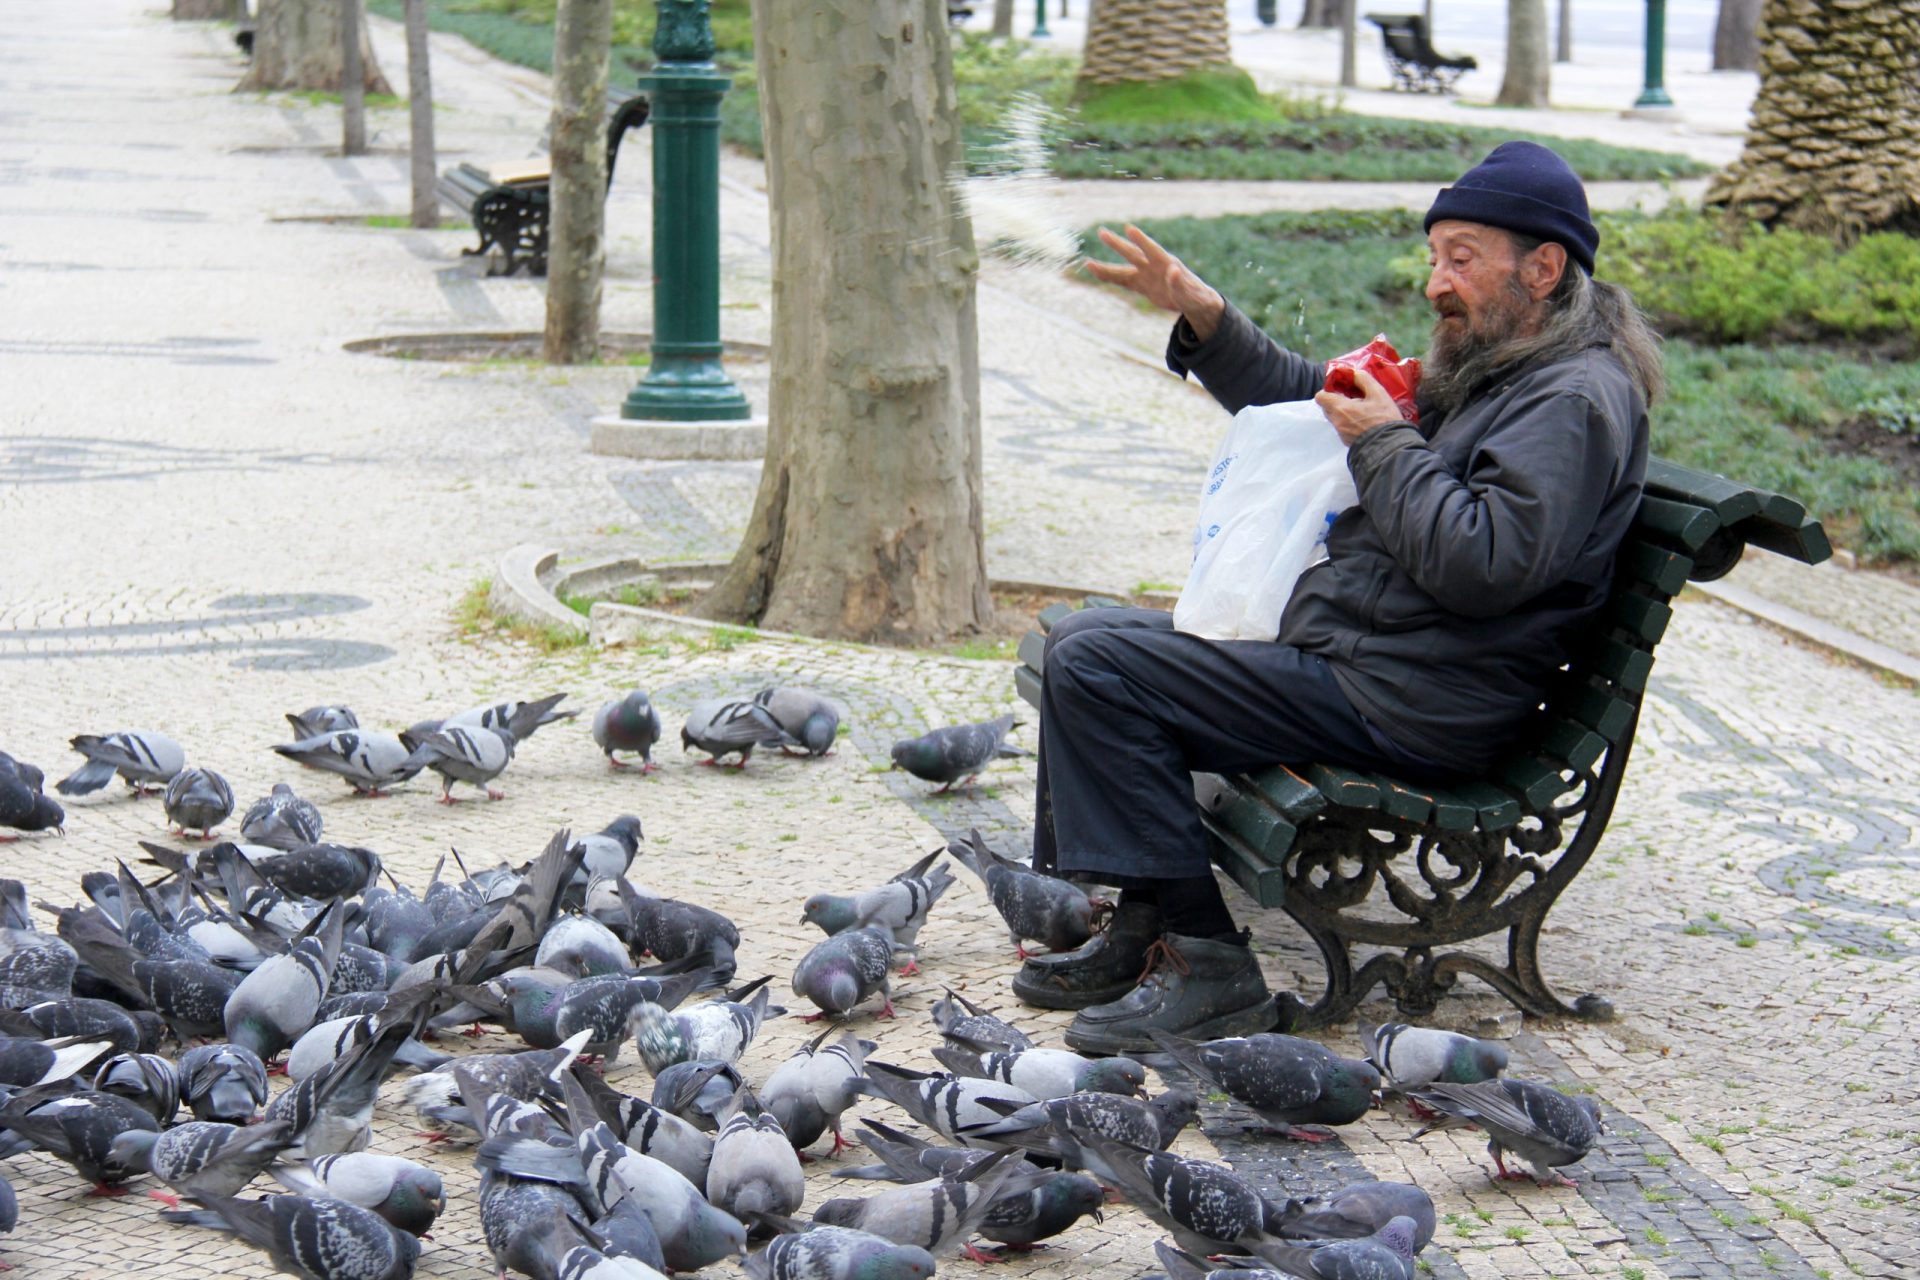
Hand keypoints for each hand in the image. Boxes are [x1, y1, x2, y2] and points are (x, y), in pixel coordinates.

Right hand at [1082, 224, 1226, 340]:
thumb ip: (1181, 283)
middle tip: (1102, 232)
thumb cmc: (1196, 296)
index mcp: (1167, 264)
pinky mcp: (1141, 285)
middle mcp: (1153, 266)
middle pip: (1132, 254)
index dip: (1141, 240)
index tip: (1129, 229)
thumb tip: (1174, 270)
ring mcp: (1145, 275)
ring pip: (1122, 270)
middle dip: (1117, 245)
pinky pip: (1122, 281)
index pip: (1152, 249)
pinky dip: (1109, 278)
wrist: (1194, 302)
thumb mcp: (1191, 293)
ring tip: (1087, 263)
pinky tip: (1095, 273)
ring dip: (1106, 267)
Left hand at [1314, 368, 1407, 445]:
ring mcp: (1341, 433)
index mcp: (1341, 409)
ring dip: (1344, 411)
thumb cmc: (1385, 419)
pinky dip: (1349, 422)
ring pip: (1336, 417)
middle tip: (1354, 397)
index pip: (1321, 396)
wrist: (1390, 447)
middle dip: (1337, 400)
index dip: (1329, 390)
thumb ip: (1363, 379)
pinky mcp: (1346, 442)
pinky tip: (1365, 421)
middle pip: (1327, 407)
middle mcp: (1337, 422)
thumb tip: (1352, 373)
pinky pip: (1343, 427)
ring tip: (1363, 409)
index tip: (1342, 388)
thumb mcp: (1378, 393)